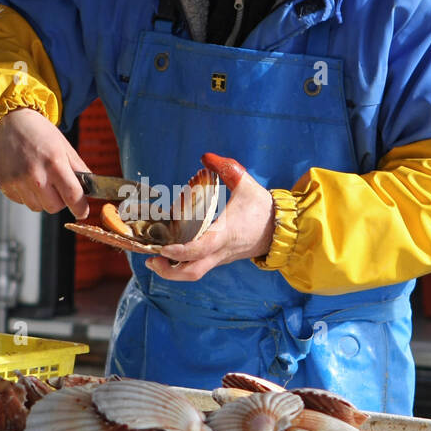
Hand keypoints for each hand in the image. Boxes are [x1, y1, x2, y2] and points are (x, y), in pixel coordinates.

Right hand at [0, 108, 89, 217]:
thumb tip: (91, 189)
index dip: (80, 208)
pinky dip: (25, 194)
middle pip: (53, 207)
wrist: (9, 121)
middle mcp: (35, 174)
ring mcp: (17, 180)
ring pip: (36, 206)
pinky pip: (20, 201)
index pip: (73, 197)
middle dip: (59, 201)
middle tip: (56, 186)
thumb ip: (79, 169)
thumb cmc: (38, 132)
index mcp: (55, 163)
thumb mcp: (64, 146)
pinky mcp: (3, 183)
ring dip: (41, 198)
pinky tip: (24, 177)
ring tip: (38, 179)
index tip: (82, 212)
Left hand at [147, 153, 275, 281]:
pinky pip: (198, 267)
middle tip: (150, 259)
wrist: (280, 230)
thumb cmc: (262, 207)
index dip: (180, 251)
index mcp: (225, 234)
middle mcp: (220, 251)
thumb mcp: (246, 183)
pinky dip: (181, 265)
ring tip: (154, 260)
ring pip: (193, 274)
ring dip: (172, 271)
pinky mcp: (219, 259)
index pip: (200, 249)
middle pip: (193, 272)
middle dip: (168, 271)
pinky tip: (168, 254)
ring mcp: (219, 258)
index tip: (163, 248)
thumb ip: (226, 167)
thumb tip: (205, 157)